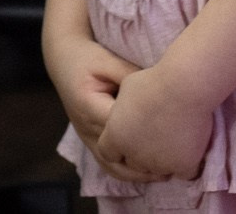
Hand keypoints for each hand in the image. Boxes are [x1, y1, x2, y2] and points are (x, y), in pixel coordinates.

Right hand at [47, 37, 162, 182]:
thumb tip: (156, 87)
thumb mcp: (109, 62)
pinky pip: (105, 159)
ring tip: (160, 174)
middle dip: (141, 161)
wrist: (65, 62)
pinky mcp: (90, 137)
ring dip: (133, 172)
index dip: (143, 136)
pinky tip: (143, 172)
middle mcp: (86, 126)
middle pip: (115, 152)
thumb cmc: (89, 60)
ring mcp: (86, 135)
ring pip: (108, 162)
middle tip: (170, 166)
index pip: (119, 127)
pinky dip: (123, 169)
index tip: (170, 141)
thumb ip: (130, 76)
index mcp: (89, 106)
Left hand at [94, 64, 212, 183]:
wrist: (184, 87)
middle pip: (136, 165)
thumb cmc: (155, 81)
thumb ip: (123, 105)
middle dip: (144, 155)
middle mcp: (133, 156)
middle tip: (159, 137)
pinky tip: (194, 150)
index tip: (136, 135)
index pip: (111, 154)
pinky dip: (190, 164)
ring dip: (167, 161)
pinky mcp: (183, 164)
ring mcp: (159, 163)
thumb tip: (128, 103)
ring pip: (160, 171)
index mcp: (115, 139)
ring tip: (179, 142)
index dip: (123, 146)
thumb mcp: (128, 87)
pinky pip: (187, 173)